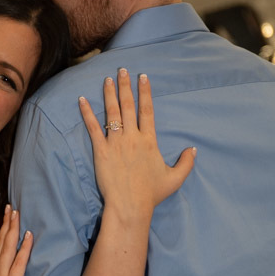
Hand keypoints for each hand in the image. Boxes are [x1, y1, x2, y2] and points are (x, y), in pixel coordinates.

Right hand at [0, 206, 32, 275]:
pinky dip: (24, 247)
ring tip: (16, 213)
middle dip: (6, 224)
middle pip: (1, 243)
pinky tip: (28, 235)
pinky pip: (19, 262)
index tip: (4, 221)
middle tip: (11, 207)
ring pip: (8, 247)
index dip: (1, 235)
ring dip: (13, 229)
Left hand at [80, 68, 195, 223]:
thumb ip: (186, 163)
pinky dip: (86, 113)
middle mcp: (132, 137)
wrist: (130, 205)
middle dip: (125, 86)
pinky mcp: (101, 151)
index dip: (145, 92)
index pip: (147, 110)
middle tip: (122, 70)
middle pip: (129, 106)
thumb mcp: (175, 179)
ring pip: (112, 112)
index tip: (143, 77)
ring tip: (106, 79)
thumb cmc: (151, 194)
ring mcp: (116, 143)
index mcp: (149, 140)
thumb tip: (193, 149)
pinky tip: (81, 100)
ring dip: (109, 94)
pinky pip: (93, 128)